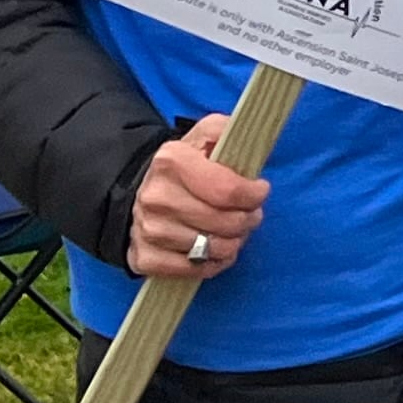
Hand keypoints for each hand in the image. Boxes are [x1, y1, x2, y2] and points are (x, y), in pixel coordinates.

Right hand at [128, 114, 269, 279]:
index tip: (260, 191)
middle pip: (225, 222)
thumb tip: (249, 141)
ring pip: (213, 249)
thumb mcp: (205, 136)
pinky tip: (216, 250)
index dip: (254, 194)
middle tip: (250, 214)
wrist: (142, 192)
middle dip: (249, 219)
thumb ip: (228, 131)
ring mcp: (147, 230)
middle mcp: (155, 197)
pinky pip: (194, 270)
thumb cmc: (186, 165)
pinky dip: (214, 264)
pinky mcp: (143, 258)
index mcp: (171, 161)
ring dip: (234, 242)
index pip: (228, 190)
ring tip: (234, 230)